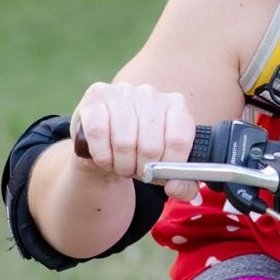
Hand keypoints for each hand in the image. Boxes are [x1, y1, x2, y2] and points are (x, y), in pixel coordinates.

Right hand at [70, 81, 199, 200]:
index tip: (161, 176)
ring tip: (122, 167)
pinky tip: (105, 158)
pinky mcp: (97, 96)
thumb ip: (183, 184)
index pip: (179, 140)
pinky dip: (102, 156)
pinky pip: (99, 134)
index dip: (169, 167)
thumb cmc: (141, 151)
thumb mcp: (166, 165)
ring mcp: (123, 91)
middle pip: (151, 146)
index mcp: (176, 105)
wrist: (106, 138)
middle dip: (142, 170)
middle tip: (137, 172)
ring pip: (124, 143)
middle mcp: (151, 94)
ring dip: (122, 166)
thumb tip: (175, 187)